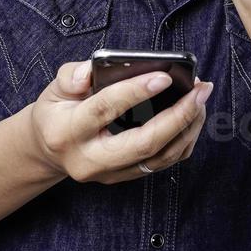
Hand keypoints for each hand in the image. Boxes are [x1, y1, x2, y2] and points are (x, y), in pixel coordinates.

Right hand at [28, 59, 214, 183]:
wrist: (49, 151)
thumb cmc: (55, 112)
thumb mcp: (54, 88)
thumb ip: (71, 76)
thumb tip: (90, 72)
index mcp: (67, 132)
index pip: (105, 109)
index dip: (136, 92)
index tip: (165, 76)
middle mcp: (89, 159)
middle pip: (144, 144)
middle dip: (178, 116)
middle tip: (200, 90)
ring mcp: (109, 174)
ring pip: (159, 157)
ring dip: (187, 127)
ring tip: (201, 98)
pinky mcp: (124, 178)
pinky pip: (162, 163)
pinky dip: (182, 139)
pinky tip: (192, 116)